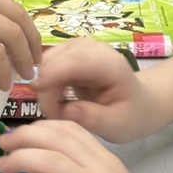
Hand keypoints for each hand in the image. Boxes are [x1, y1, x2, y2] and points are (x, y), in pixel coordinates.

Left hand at [0, 120, 172, 172]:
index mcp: (106, 161)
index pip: (70, 129)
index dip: (38, 127)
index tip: (18, 135)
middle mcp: (101, 169)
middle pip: (55, 137)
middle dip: (22, 136)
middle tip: (1, 145)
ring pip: (49, 160)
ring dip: (19, 160)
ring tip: (2, 168)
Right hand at [33, 38, 167, 142]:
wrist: (138, 104)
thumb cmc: (129, 115)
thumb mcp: (117, 125)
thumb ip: (94, 119)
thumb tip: (67, 110)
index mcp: (110, 65)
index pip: (75, 61)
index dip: (52, 73)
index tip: (35, 91)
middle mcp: (93, 49)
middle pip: (55, 61)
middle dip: (47, 90)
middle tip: (58, 116)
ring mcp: (79, 47)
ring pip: (46, 63)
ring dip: (46, 89)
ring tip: (62, 110)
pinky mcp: (69, 52)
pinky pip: (46, 66)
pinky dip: (47, 85)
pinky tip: (60, 99)